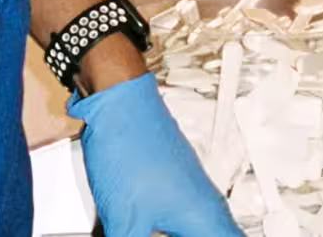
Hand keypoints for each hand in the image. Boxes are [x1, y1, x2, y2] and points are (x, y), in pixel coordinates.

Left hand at [70, 71, 241, 236]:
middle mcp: (205, 207)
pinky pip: (180, 223)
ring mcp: (189, 194)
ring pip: (197, 233)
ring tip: (147, 231)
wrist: (116, 100)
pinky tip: (142, 231)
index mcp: (207, 220)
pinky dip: (169, 232)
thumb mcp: (126, 220)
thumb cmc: (130, 147)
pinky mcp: (171, 187)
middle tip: (159, 236)